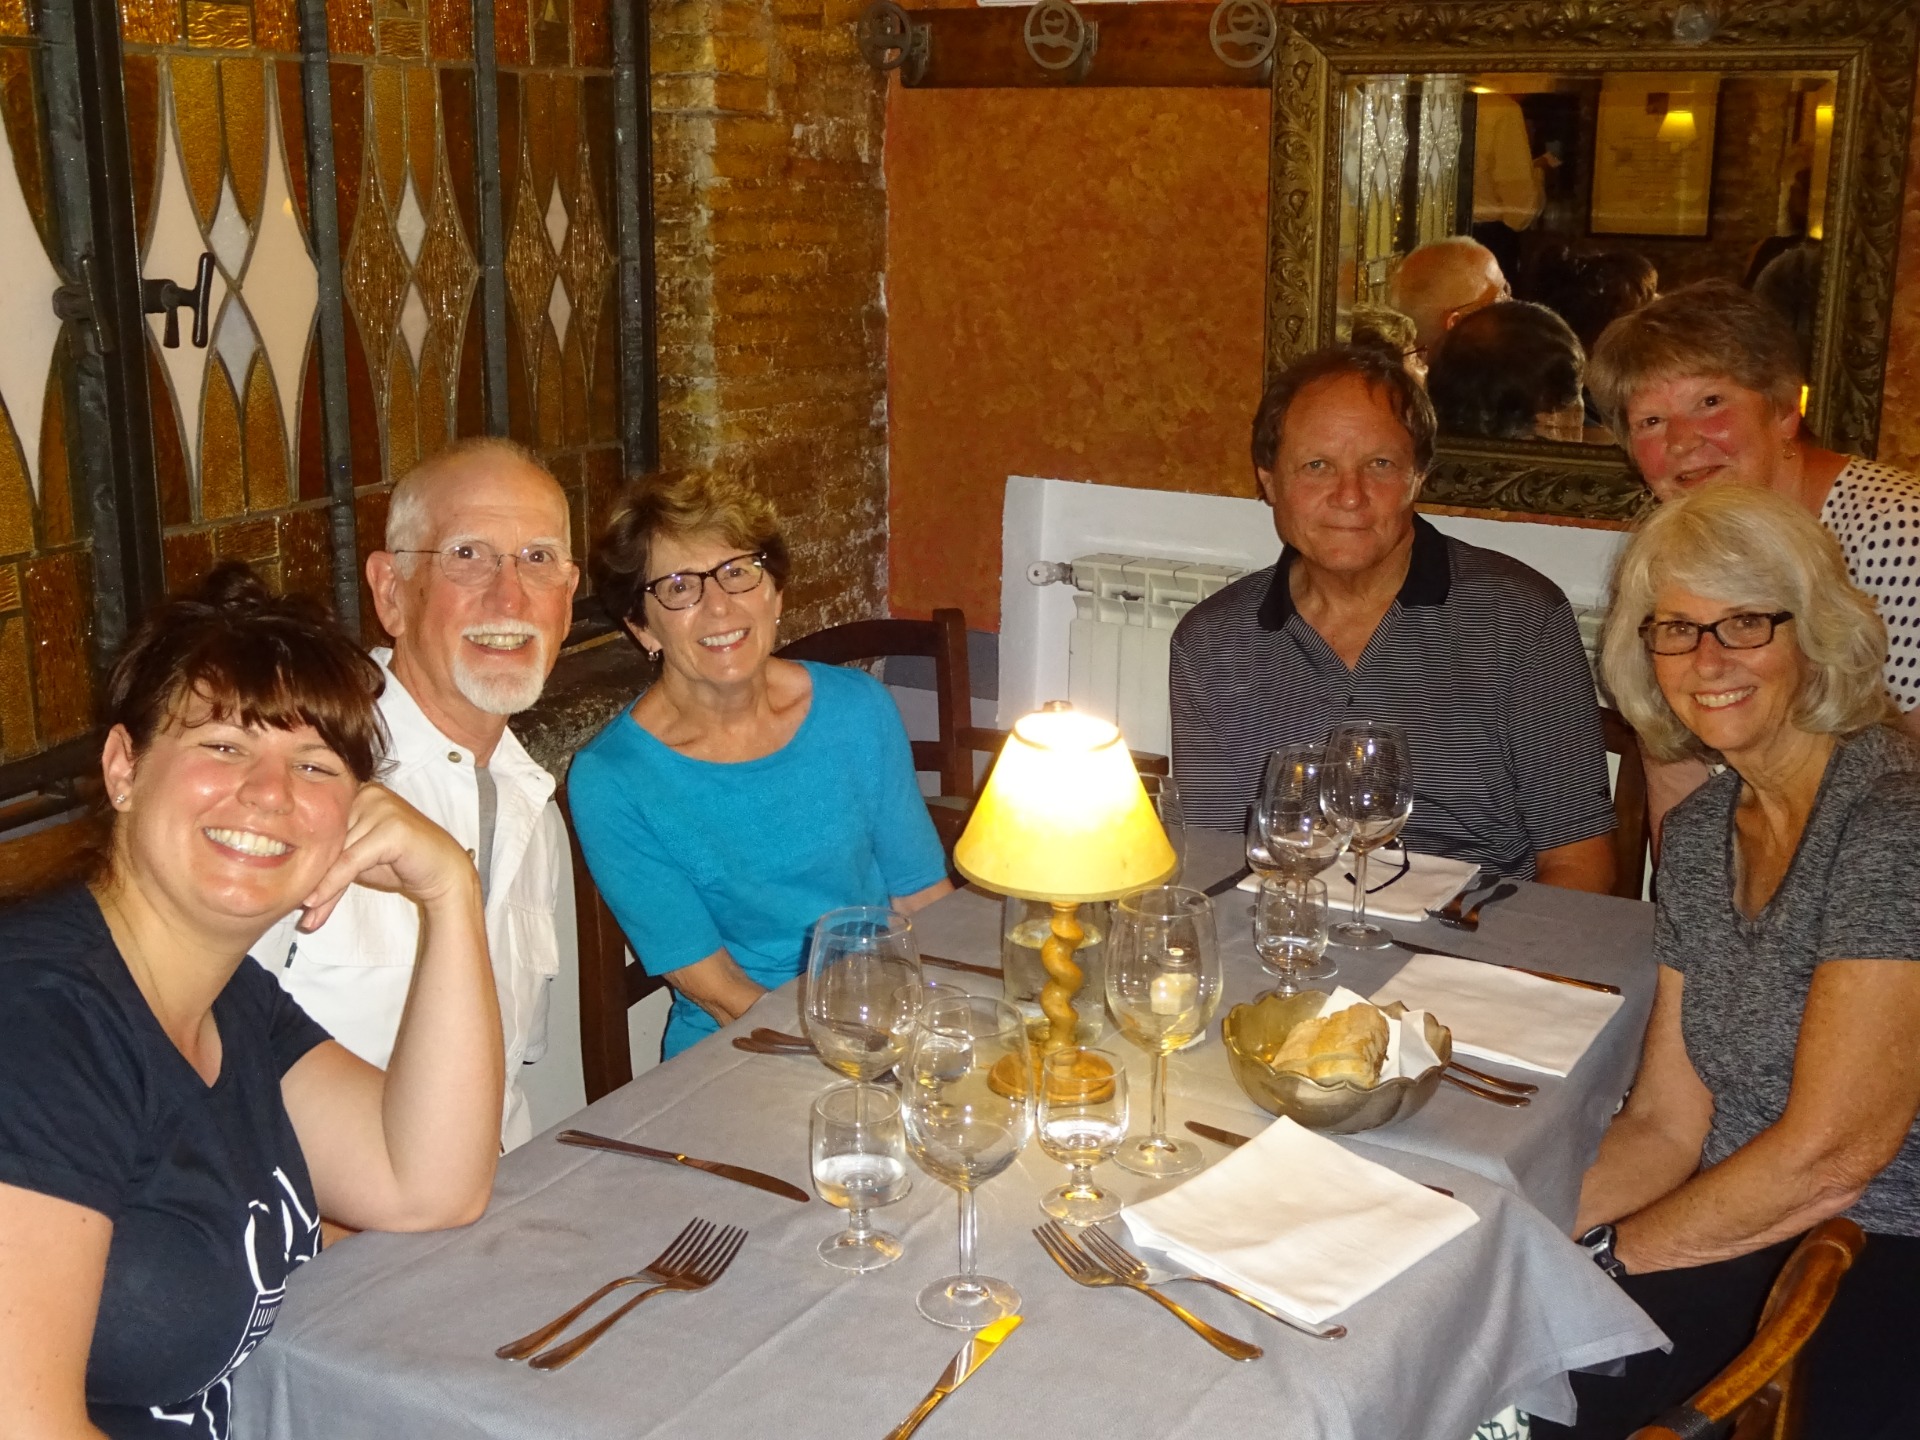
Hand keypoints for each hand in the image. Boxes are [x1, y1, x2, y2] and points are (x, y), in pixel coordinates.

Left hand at [297, 784, 478, 930]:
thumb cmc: (401, 864)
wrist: (444, 873)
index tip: (287, 887)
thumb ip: (331, 856)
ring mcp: (381, 806)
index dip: (304, 855)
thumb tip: (292, 877)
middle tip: (297, 908)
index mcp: (357, 792)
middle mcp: (368, 792)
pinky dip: (332, 885)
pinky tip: (316, 903)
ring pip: (335, 852)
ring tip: (309, 915)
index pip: (321, 825)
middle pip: (326, 839)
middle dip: (311, 876)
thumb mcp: (358, 857)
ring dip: (320, 888)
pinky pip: (350, 861)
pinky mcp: (391, 827)